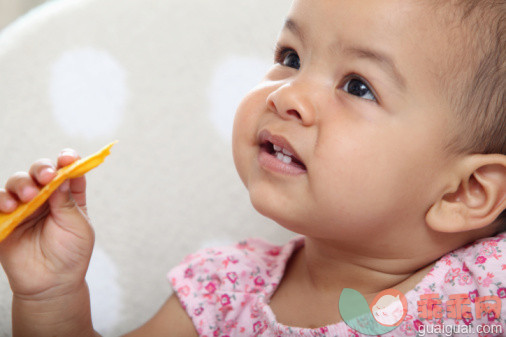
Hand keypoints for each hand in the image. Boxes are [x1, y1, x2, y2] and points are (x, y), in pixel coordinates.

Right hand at [0, 149, 93, 300]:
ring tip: (28, 197)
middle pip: (40, 171)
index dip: (67, 159)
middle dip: (41, 169)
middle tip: (46, 177)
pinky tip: (9, 206)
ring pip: (17, 183)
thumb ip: (68, 202)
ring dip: (21, 185)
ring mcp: (25, 206)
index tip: (67, 158)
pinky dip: (2, 199)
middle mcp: (46, 196)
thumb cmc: (71, 254)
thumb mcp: (78, 227)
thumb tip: (62, 176)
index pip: (67, 169)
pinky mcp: (6, 219)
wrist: (52, 283)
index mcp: (68, 195)